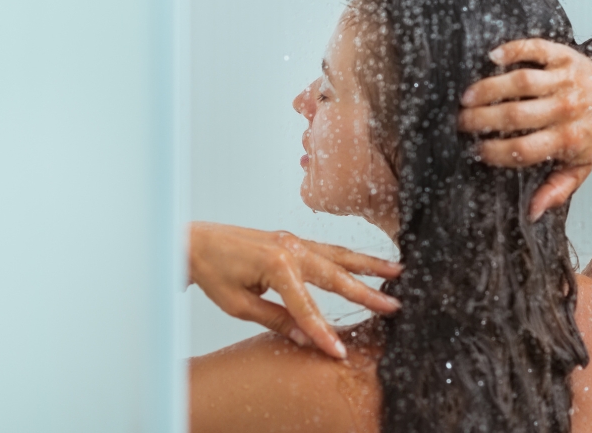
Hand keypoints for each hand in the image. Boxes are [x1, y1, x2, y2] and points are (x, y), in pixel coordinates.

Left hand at [188, 222, 401, 359]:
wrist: (193, 242)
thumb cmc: (212, 271)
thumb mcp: (240, 305)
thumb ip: (277, 319)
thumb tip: (306, 339)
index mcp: (277, 265)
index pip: (308, 306)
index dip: (324, 332)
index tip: (340, 352)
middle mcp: (290, 249)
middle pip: (335, 276)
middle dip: (366, 293)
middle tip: (394, 306)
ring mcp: (292, 241)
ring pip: (337, 255)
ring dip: (368, 265)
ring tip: (397, 271)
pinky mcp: (290, 240)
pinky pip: (325, 248)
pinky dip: (348, 255)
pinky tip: (365, 261)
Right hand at [457, 38, 591, 218]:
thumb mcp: (581, 166)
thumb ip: (557, 189)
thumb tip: (533, 212)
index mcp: (569, 140)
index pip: (522, 149)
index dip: (494, 152)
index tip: (476, 150)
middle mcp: (567, 109)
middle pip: (515, 115)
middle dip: (481, 120)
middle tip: (461, 122)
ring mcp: (566, 80)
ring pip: (521, 81)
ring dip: (488, 88)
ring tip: (467, 96)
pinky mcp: (564, 56)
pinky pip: (535, 49)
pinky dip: (512, 50)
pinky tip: (492, 57)